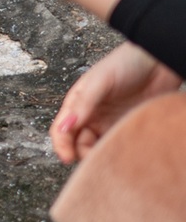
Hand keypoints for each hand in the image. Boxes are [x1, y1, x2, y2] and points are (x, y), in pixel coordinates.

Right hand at [51, 42, 182, 164]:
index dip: (62, 145)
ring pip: (99, 148)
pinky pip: (120, 147)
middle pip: (79, 144)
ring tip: (112, 157)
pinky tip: (124, 154)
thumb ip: (82, 105)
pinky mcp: (130, 129)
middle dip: (82, 154)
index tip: (67, 157)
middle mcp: (92, 117)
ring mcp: (112, 124)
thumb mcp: (100, 82)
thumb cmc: (126, 64)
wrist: (159, 62)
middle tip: (95, 159)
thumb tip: (64, 127)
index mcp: (78, 104)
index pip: (62, 130)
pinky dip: (120, 154)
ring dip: (102, 156)